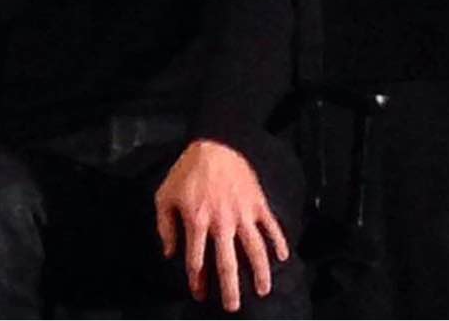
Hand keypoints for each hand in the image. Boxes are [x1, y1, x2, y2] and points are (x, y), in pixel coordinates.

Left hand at [154, 139, 288, 311]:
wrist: (214, 144)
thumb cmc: (187, 170)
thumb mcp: (165, 195)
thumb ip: (165, 226)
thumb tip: (170, 253)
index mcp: (196, 220)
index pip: (197, 261)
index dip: (197, 281)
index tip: (200, 294)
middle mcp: (221, 222)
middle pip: (227, 263)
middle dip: (230, 289)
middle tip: (232, 307)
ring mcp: (242, 213)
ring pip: (255, 250)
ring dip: (260, 273)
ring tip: (263, 290)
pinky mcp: (257, 203)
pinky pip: (271, 227)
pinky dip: (279, 242)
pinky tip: (283, 257)